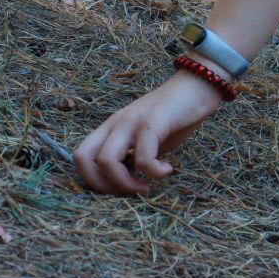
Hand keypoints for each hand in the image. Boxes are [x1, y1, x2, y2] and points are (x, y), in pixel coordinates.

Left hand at [74, 70, 222, 194]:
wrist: (198, 85)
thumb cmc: (175, 115)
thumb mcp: (147, 140)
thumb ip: (134, 156)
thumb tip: (127, 181)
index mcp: (111, 127)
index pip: (80, 156)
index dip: (93, 180)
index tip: (120, 189)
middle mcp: (115, 123)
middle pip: (83, 159)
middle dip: (102, 185)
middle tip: (128, 192)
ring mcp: (132, 121)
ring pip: (107, 161)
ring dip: (126, 184)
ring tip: (146, 187)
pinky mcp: (152, 122)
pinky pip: (143, 158)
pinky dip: (154, 172)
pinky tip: (167, 170)